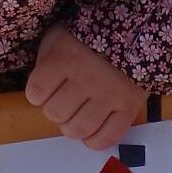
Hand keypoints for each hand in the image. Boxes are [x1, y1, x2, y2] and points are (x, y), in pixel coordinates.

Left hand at [26, 24, 146, 148]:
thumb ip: (46, 62)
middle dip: (55, 111)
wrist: (134, 32)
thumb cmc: (88, 38)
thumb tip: (40, 94)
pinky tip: (91, 133)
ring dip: (72, 128)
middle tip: (63, 103)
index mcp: (65, 57)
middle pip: (56, 113)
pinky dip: (95, 141)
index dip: (37, 95)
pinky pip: (108, 136)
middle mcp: (87, 77)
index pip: (37, 92)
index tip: (44, 91)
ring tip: (75, 118)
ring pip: (79, 129)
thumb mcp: (59, 37)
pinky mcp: (129, 107)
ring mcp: (110, 94)